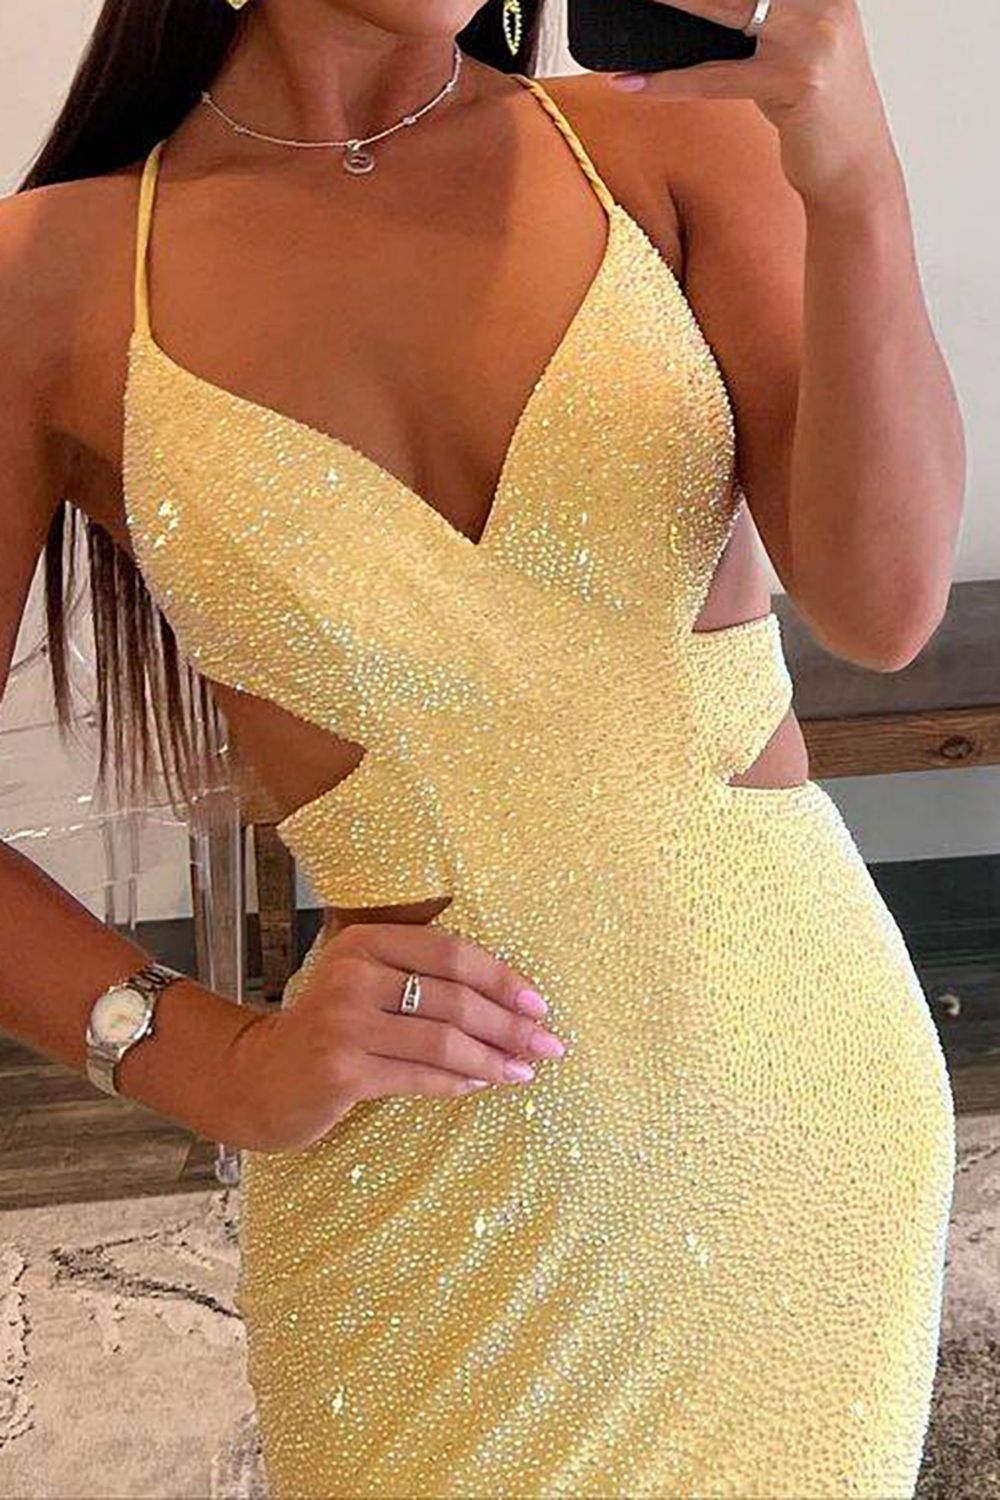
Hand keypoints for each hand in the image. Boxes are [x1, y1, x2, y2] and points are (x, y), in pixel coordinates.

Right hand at [226, 922, 567, 1151]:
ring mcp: (344, 1022)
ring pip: (442, 1040)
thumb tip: (511, 996)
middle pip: (453, 998)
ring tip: (524, 1071)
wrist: (258, 1077)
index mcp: (365, 941)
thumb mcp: (366, 984)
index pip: (451, 953)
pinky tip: (481, 1085)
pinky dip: (457, 1082)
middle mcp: (352, 974)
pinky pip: (419, 1076)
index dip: (503, 978)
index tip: (539, 1004)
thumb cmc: (330, 1029)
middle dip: (510, 1025)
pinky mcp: (341, 1069)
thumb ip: (420, 975)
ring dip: (493, 1059)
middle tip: (549, 1045)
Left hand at [608, 0, 901, 208]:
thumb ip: (752, 22)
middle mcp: (823, 0)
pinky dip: (670, 82)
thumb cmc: (812, 110)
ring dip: (670, 5)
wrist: (855, 170)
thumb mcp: (788, 52)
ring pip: (724, 9)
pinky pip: (716, 78)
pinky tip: (633, 82)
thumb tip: (687, 12)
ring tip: (630, 5)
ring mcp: (814, 36)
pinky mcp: (797, 79)